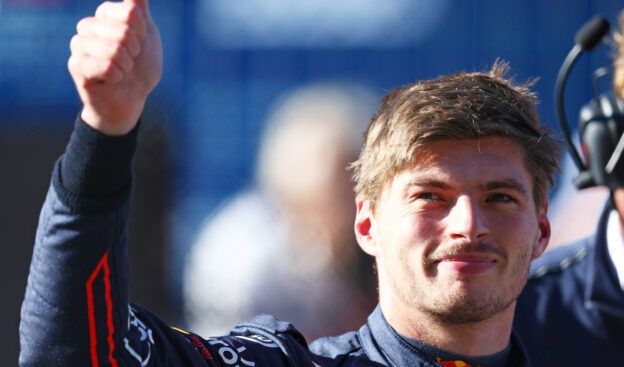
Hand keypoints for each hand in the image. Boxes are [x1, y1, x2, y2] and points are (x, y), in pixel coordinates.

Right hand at [68, 0, 162, 134]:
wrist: (132, 99)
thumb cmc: (140, 66)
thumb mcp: (147, 34)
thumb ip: (139, 7)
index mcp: (105, 14)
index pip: (130, 12)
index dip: (142, 32)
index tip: (139, 43)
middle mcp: (88, 26)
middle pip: (124, 30)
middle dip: (135, 50)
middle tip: (130, 61)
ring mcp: (79, 45)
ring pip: (114, 49)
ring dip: (127, 65)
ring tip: (122, 70)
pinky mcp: (76, 66)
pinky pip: (106, 67)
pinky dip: (118, 76)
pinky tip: (114, 80)